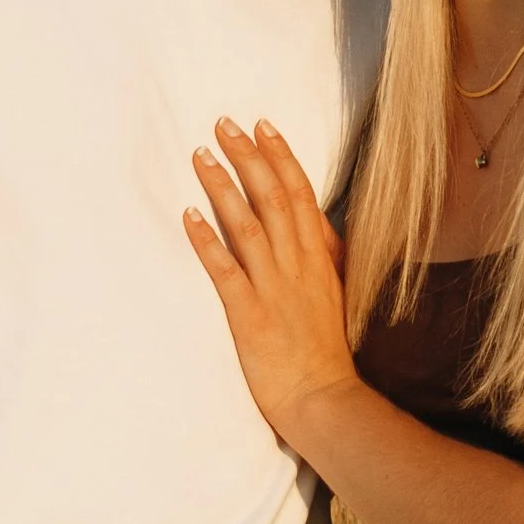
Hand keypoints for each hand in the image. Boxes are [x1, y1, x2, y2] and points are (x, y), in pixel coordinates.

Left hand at [185, 118, 359, 457]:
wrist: (325, 399)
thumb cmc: (326, 354)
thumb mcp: (336, 295)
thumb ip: (323, 259)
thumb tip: (315, 227)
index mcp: (319, 259)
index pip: (301, 195)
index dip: (280, 157)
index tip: (261, 127)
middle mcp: (298, 266)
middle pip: (273, 197)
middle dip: (247, 157)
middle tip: (223, 123)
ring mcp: (274, 288)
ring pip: (247, 224)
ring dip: (222, 186)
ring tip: (201, 155)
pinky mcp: (250, 315)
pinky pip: (225, 270)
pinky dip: (206, 240)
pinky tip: (188, 216)